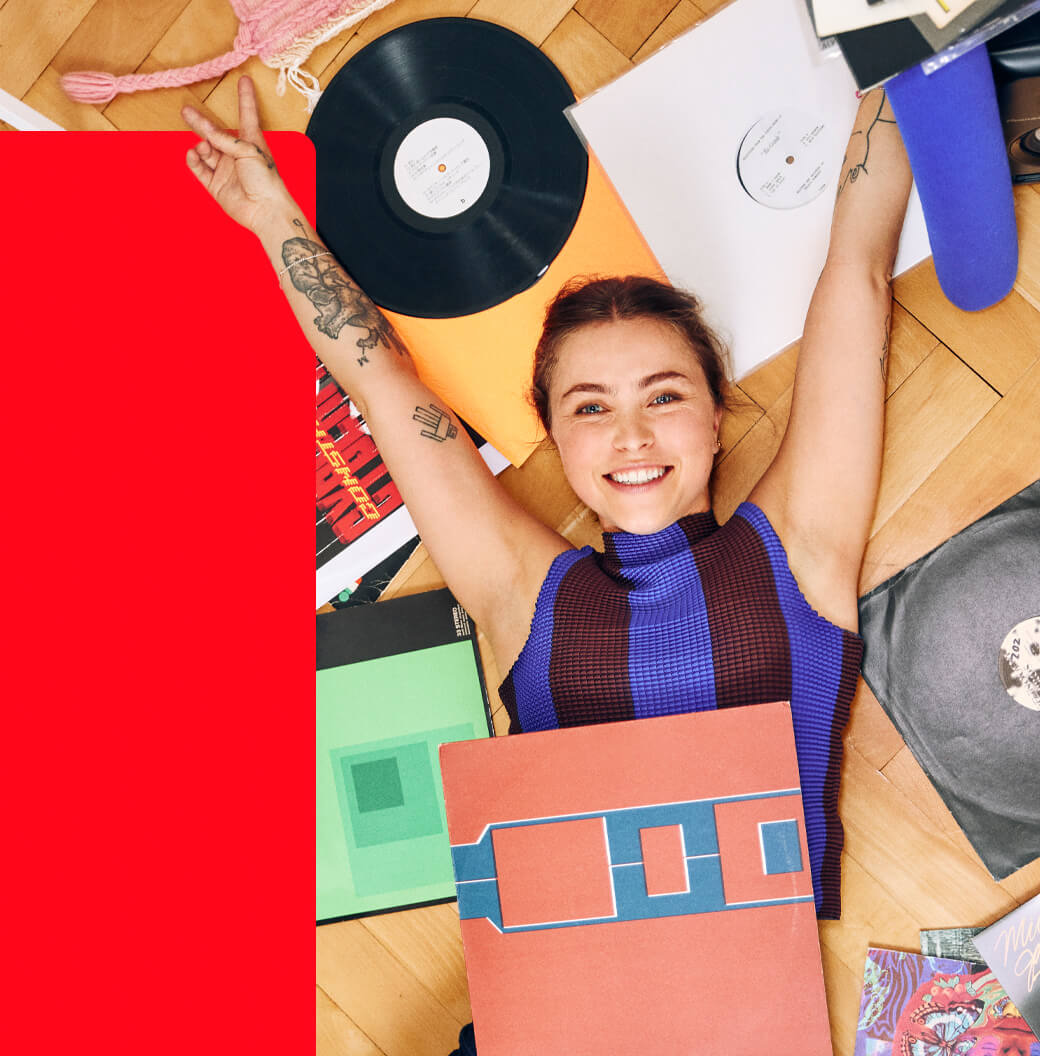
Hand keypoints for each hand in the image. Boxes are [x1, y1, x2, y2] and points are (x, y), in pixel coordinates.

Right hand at [182, 76, 293, 232]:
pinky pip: (200, 170)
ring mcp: (225, 170)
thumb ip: (225, 140)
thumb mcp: (248, 151)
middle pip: (215, 134)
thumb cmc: (266, 179)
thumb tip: (205, 135)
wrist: (265, 210)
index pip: (247, 114)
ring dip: (201, 146)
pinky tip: (193, 155)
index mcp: (251, 142)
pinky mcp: (216, 186)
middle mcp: (236, 154)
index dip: (246, 97)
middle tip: (186, 111)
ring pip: (205, 152)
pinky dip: (194, 161)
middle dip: (201, 124)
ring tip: (202, 147)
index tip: (245, 80)